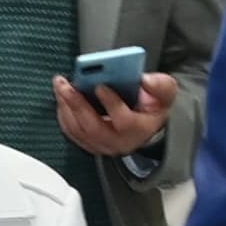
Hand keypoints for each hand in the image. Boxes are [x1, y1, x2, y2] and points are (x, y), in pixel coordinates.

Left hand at [54, 71, 176, 158]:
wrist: (146, 123)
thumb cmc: (153, 106)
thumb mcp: (165, 92)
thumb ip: (159, 85)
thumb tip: (145, 80)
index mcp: (140, 129)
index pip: (124, 121)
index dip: (111, 104)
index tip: (100, 86)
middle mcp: (120, 142)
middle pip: (94, 128)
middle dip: (78, 104)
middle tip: (67, 85)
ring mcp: (102, 145)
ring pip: (79, 131)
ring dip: (66, 107)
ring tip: (60, 86)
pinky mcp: (89, 143)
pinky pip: (71, 132)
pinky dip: (63, 114)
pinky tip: (61, 97)